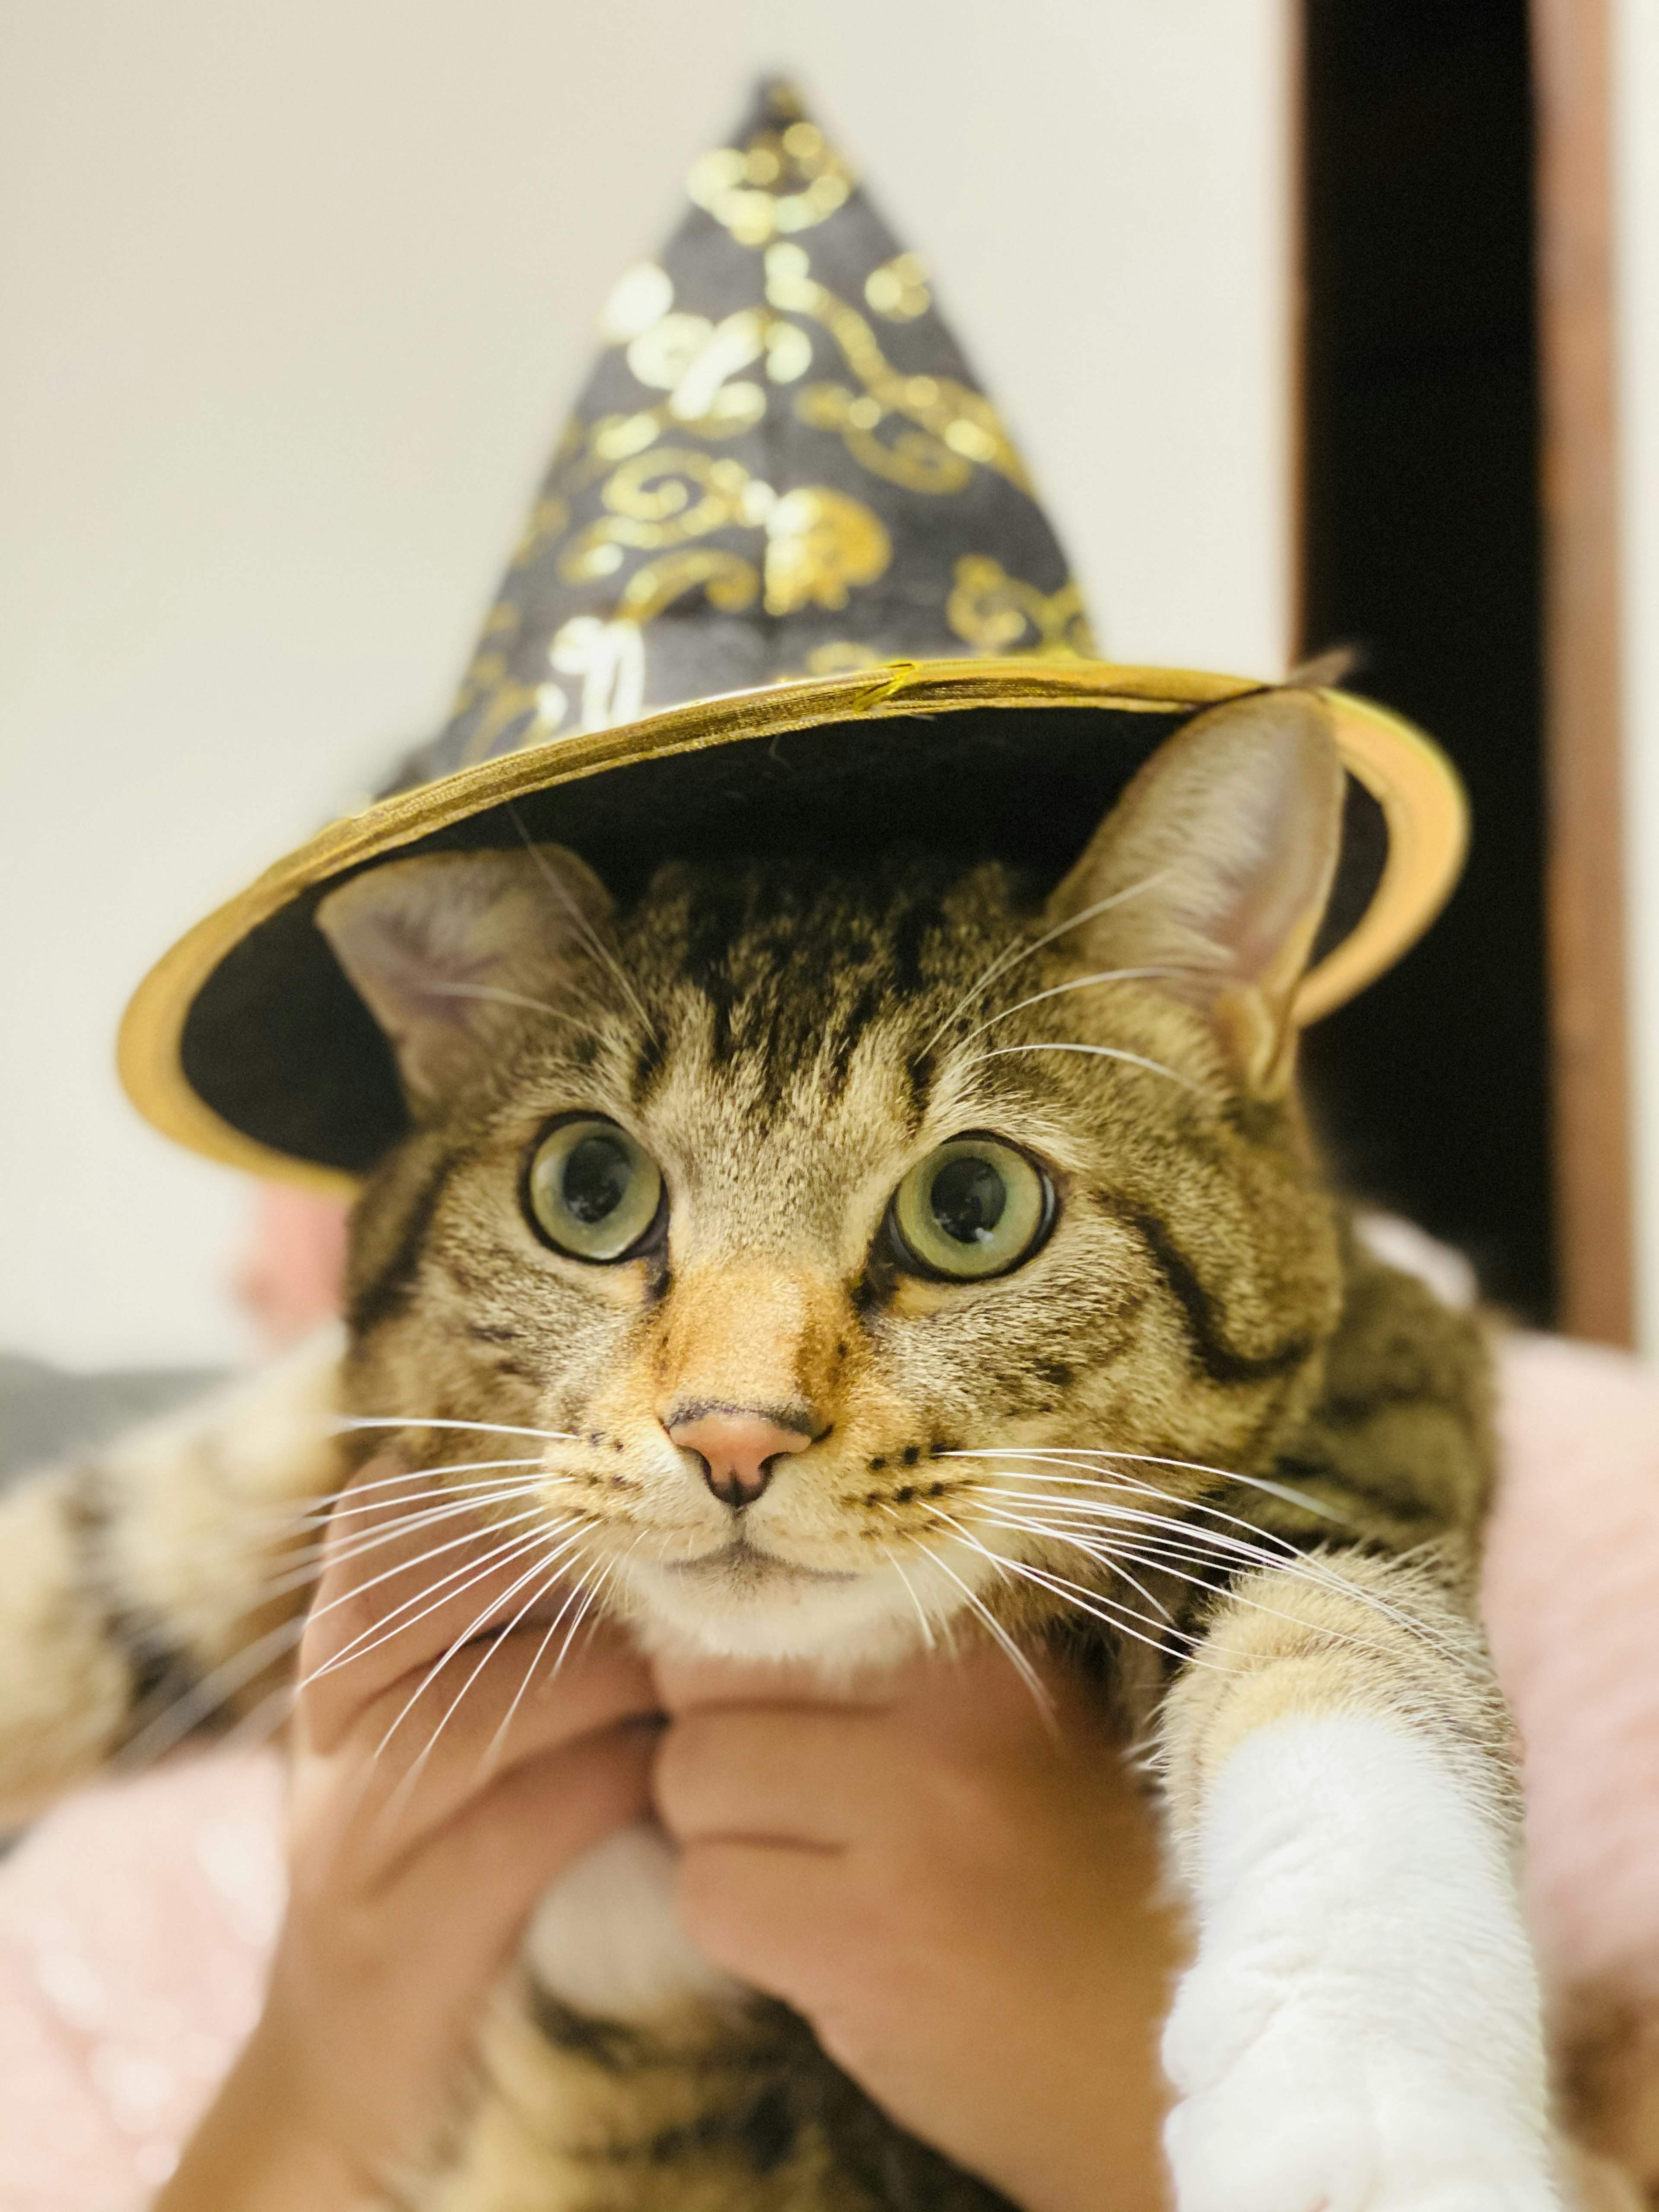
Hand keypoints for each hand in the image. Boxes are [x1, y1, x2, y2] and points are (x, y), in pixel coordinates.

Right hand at [158, 1456, 658, 2210]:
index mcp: (339, 1664)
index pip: (378, 1529)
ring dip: (600, 1674)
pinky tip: (667, 1773)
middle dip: (555, 1572)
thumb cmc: (454, 1856)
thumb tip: (653, 1511)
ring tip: (691, 1663)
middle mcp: (325, 1736)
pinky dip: (603, 1784)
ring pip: (469, 1712)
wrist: (353, 2069)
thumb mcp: (458, 1723)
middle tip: (679, 1562)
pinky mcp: (400, 1939)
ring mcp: (349, 1841)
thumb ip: (517, 1622)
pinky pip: (512, 1830)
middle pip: (410, 1603)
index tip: (609, 1482)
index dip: (487, 1497)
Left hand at [652, 1646, 1184, 2211]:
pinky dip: (739, 1923)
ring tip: (804, 1870)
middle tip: (776, 1797)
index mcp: (990, 1660)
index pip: (774, 1608)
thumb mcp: (1030, 1730)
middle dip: (717, 1746)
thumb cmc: (1095, 1884)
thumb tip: (726, 1634)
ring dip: (723, 1836)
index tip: (762, 1708)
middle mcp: (947, 1731)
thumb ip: (903, 1672)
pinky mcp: (869, 1953)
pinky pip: (712, 1899)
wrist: (1180, 2058)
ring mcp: (908, 1842)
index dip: (737, 1665)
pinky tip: (817, 1942)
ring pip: (691, 1790)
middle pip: (707, 1691)